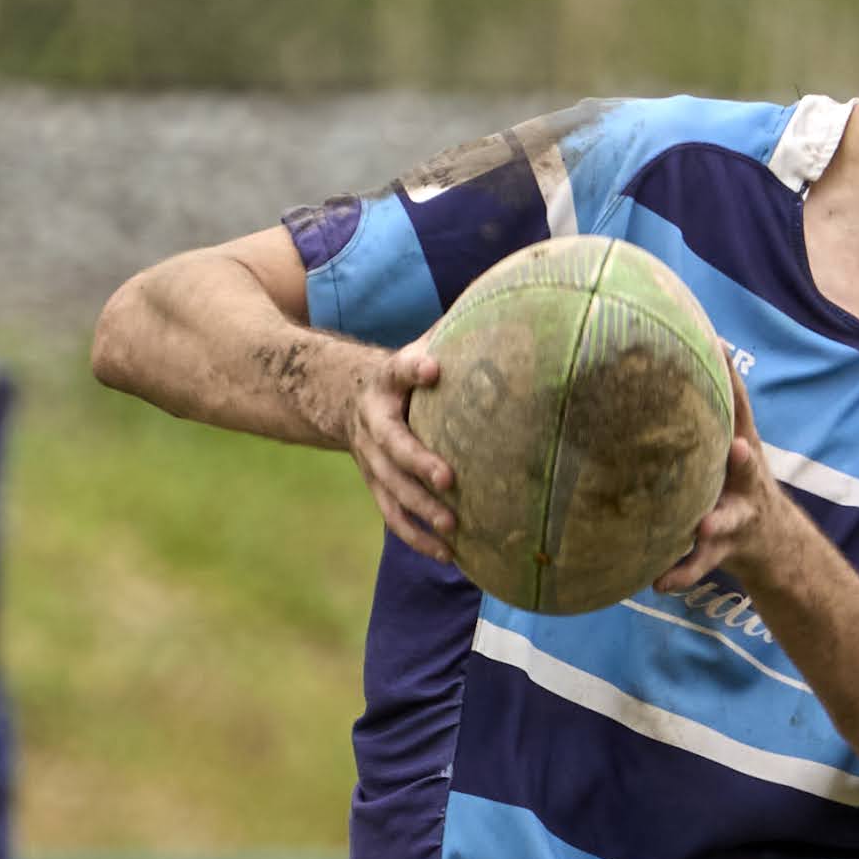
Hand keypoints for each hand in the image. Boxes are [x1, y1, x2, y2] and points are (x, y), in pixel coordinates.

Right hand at [343, 344, 455, 564]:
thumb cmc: (406, 372)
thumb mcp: (421, 346)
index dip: (413, 368)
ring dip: (420, 509)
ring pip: (391, 488)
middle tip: (449, 478)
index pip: (398, 369)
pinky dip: (418, 537)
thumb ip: (455, 335)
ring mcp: (370, 458)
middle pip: (392, 445)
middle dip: (418, 462)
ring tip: (453, 527)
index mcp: (385, 380)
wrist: (346, 396)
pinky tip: (449, 555)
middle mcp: (373, 420)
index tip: (432, 369)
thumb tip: (512, 304)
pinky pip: (393, 516)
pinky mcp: (376, 485)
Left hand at [655, 356, 778, 594]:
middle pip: (746, 467)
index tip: (719, 345)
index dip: (732, 379)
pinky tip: (659, 582)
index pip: (739, 408)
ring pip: (725, 522)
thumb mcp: (731, 440)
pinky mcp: (722, 549)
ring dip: (715, 523)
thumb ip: (710, 405)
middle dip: (743, 459)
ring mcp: (737, 517)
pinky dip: (681, 573)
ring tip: (701, 526)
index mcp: (742, 447)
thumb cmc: (734, 478)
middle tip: (739, 448)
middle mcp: (746, 482)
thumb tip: (678, 348)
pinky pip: (698, 565)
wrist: (771, 541)